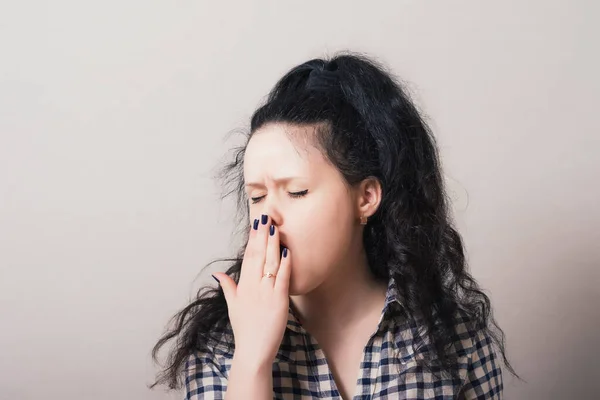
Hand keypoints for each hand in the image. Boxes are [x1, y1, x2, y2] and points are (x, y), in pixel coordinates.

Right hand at [213, 214, 291, 368]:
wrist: (252, 351)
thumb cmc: (244, 329)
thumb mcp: (232, 306)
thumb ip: (227, 287)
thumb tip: (218, 274)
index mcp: (242, 286)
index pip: (248, 257)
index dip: (252, 239)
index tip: (255, 224)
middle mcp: (253, 286)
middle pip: (257, 255)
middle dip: (262, 235)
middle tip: (266, 217)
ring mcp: (265, 293)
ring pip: (270, 263)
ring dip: (273, 244)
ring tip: (275, 227)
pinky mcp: (279, 301)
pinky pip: (282, 278)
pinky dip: (285, 264)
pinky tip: (287, 251)